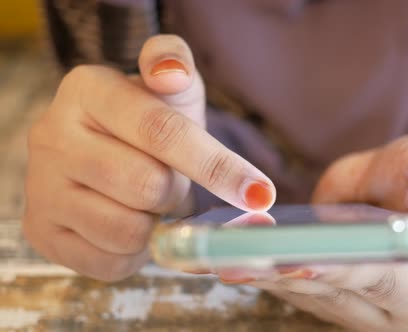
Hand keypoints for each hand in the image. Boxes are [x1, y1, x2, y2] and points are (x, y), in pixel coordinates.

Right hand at [23, 35, 274, 281]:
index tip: (260, 193)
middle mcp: (52, 136)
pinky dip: (135, 252)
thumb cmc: (150, 121)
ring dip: (155, 223)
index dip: (216, 165)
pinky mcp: (43, 232)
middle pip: (147, 185)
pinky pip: (108, 262)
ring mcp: (41, 188)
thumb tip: (171, 71)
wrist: (105, 152)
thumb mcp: (170, 87)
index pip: (162, 131)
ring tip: (147, 201)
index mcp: (87, 90)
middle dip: (176, 191)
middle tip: (170, 180)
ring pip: (127, 230)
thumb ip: (175, 65)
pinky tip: (131, 223)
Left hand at [220, 133, 407, 330]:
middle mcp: (386, 312)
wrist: (396, 188)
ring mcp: (347, 308)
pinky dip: (253, 264)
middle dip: (282, 274)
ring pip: (297, 291)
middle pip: (329, 292)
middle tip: (236, 259)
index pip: (384, 281)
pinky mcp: (317, 294)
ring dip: (256, 271)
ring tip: (215, 252)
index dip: (345, 270)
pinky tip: (218, 249)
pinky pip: (282, 282)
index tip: (305, 261)